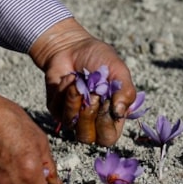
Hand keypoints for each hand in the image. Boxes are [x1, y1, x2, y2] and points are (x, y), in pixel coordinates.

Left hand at [29, 18, 136, 146]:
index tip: (107, 102)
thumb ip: (126, 92)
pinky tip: (70, 78)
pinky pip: (58, 110)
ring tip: (79, 81)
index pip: (108, 137)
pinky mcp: (56, 109)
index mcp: (111, 117)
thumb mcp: (119, 72)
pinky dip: (65, 91)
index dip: (106, 124)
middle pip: (88, 138)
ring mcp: (73, 116)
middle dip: (89, 114)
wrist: (73, 46)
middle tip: (93, 93)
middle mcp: (92, 121)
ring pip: (71, 124)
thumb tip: (120, 113)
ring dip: (75, 100)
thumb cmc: (99, 58)